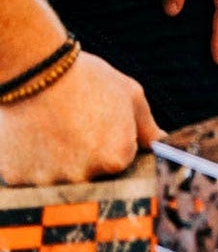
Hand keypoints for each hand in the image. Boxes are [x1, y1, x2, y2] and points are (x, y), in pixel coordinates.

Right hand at [0, 51, 157, 185]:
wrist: (36, 70)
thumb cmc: (88, 79)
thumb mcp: (129, 95)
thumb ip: (148, 128)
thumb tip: (163, 144)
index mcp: (116, 159)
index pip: (120, 163)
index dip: (111, 140)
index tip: (99, 123)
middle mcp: (85, 177)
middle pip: (91, 176)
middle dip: (86, 155)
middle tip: (76, 125)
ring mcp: (51, 182)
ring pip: (61, 179)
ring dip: (59, 160)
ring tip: (56, 126)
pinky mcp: (20, 180)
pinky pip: (32, 178)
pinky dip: (35, 161)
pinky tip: (37, 134)